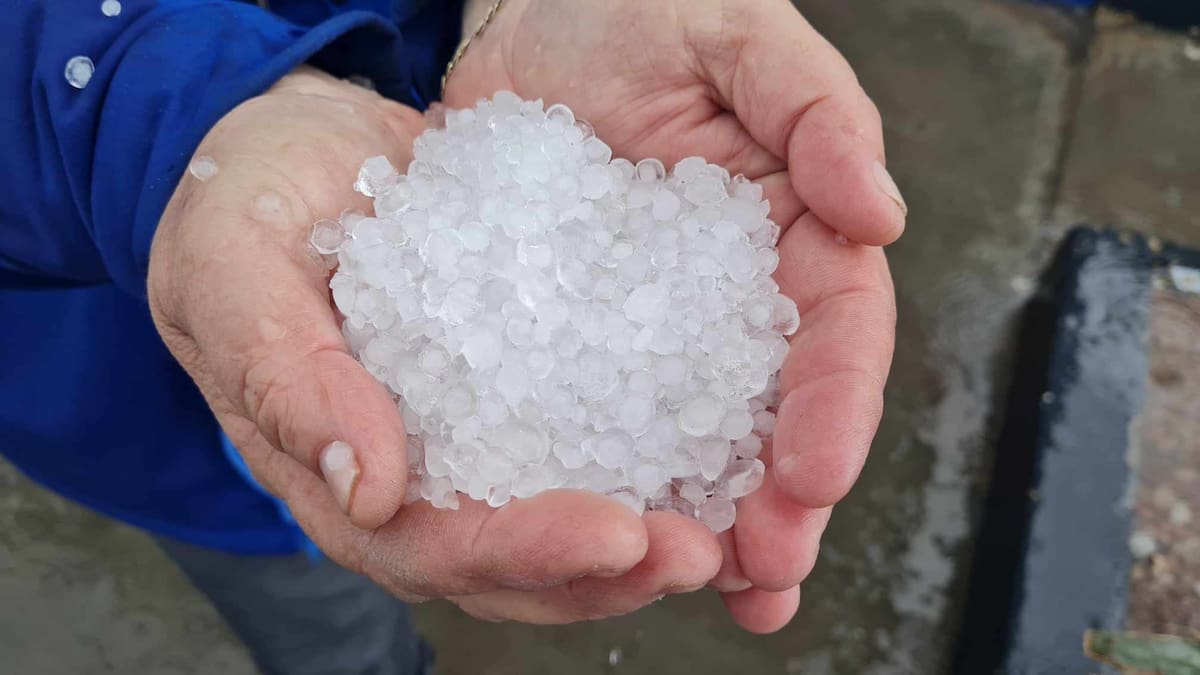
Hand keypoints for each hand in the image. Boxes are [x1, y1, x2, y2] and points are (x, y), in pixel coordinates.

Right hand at [149, 68, 719, 622]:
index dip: (518, 550)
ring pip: (560, 507)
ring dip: (645, 531)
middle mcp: (412, 470)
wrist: (303, 147)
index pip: (424, 544)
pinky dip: (653, 443)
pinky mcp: (523, 376)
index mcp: (332, 466)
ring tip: (728, 522)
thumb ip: (283, 374)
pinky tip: (718, 435)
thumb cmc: (245, 202)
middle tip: (699, 551)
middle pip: (509, 557)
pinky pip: (589, 422)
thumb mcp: (233, 268)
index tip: (611, 533)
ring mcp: (471, 428)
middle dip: (606, 568)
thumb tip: (364, 486)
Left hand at [446, 0, 899, 631]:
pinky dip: (606, 480)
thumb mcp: (739, 38)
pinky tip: (598, 537)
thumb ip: (816, 113)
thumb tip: (880, 216)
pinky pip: (592, 413)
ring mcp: (655, 326)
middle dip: (778, 498)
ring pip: (696, 435)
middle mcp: (733, 296)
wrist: (530, 19)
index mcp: (794, 233)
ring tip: (711, 592)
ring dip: (707, 518)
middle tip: (765, 571)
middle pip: (772, 410)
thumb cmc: (642, 12)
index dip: (834, 408)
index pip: (835, 332)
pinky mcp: (577, 334)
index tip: (813, 475)